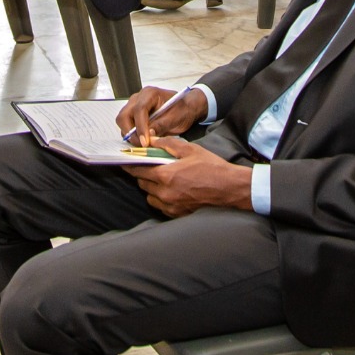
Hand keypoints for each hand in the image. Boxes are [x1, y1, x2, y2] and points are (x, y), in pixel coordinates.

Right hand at [115, 86, 207, 143]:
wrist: (184, 109)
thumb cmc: (181, 110)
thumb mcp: (176, 117)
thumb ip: (162, 125)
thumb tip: (149, 135)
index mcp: (150, 94)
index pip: (139, 109)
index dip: (140, 127)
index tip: (145, 141)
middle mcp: (138, 98)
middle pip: (124, 115)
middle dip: (131, 132)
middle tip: (143, 145)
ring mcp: (133, 106)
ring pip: (122, 121)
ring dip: (130, 135)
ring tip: (144, 144)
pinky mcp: (132, 115)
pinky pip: (126, 126)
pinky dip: (131, 135)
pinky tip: (143, 140)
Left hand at [127, 138, 252, 216]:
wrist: (230, 189)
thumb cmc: (212, 168)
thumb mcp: (190, 150)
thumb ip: (167, 144)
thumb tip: (151, 141)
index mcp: (166, 175)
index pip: (139, 170)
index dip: (130, 164)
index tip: (124, 160)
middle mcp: (165, 193)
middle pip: (142, 183)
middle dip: (142, 174)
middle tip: (145, 166)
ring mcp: (171, 206)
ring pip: (150, 196)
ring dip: (150, 187)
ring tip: (160, 178)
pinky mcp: (177, 213)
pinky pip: (160, 206)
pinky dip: (160, 198)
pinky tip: (169, 190)